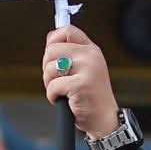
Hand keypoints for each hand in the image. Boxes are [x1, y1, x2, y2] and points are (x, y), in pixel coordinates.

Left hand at [41, 25, 120, 139]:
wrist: (104, 119)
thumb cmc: (90, 97)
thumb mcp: (85, 70)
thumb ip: (70, 55)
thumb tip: (49, 43)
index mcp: (91, 50)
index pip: (68, 30)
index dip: (52, 40)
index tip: (50, 55)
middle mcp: (91, 56)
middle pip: (52, 49)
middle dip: (46, 67)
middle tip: (54, 80)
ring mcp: (88, 69)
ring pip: (49, 67)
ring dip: (48, 83)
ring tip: (60, 92)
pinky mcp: (81, 84)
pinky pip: (53, 86)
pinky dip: (52, 96)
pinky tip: (62, 100)